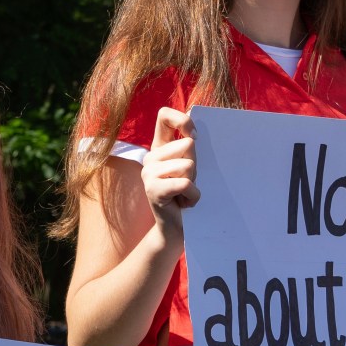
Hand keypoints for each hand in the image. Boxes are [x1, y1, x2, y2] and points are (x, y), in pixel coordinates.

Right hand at [142, 107, 199, 240]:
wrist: (177, 229)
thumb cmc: (187, 195)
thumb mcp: (191, 167)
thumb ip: (190, 146)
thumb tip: (196, 124)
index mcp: (159, 148)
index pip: (164, 116)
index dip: (183, 121)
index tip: (195, 137)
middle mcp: (150, 157)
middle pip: (188, 145)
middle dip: (196, 166)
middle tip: (187, 183)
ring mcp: (149, 173)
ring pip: (189, 165)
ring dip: (194, 183)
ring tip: (184, 194)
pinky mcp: (153, 190)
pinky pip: (186, 184)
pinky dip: (193, 196)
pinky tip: (185, 203)